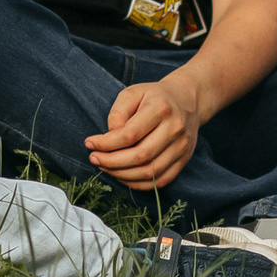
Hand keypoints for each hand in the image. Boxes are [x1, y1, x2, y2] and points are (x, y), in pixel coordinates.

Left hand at [87, 76, 201, 189]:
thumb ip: (118, 113)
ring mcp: (182, 148)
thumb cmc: (153, 97)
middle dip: (111, 162)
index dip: (106, 143)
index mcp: (161, 109)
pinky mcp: (183, 161)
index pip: (130, 134)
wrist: (187, 101)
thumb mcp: (132, 93)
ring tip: (104, 167)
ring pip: (149, 172)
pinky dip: (137, 183)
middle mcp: (175, 130)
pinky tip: (122, 175)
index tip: (89, 143)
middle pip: (140, 156)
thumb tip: (110, 137)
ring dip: (121, 175)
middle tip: (94, 158)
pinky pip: (159, 181)